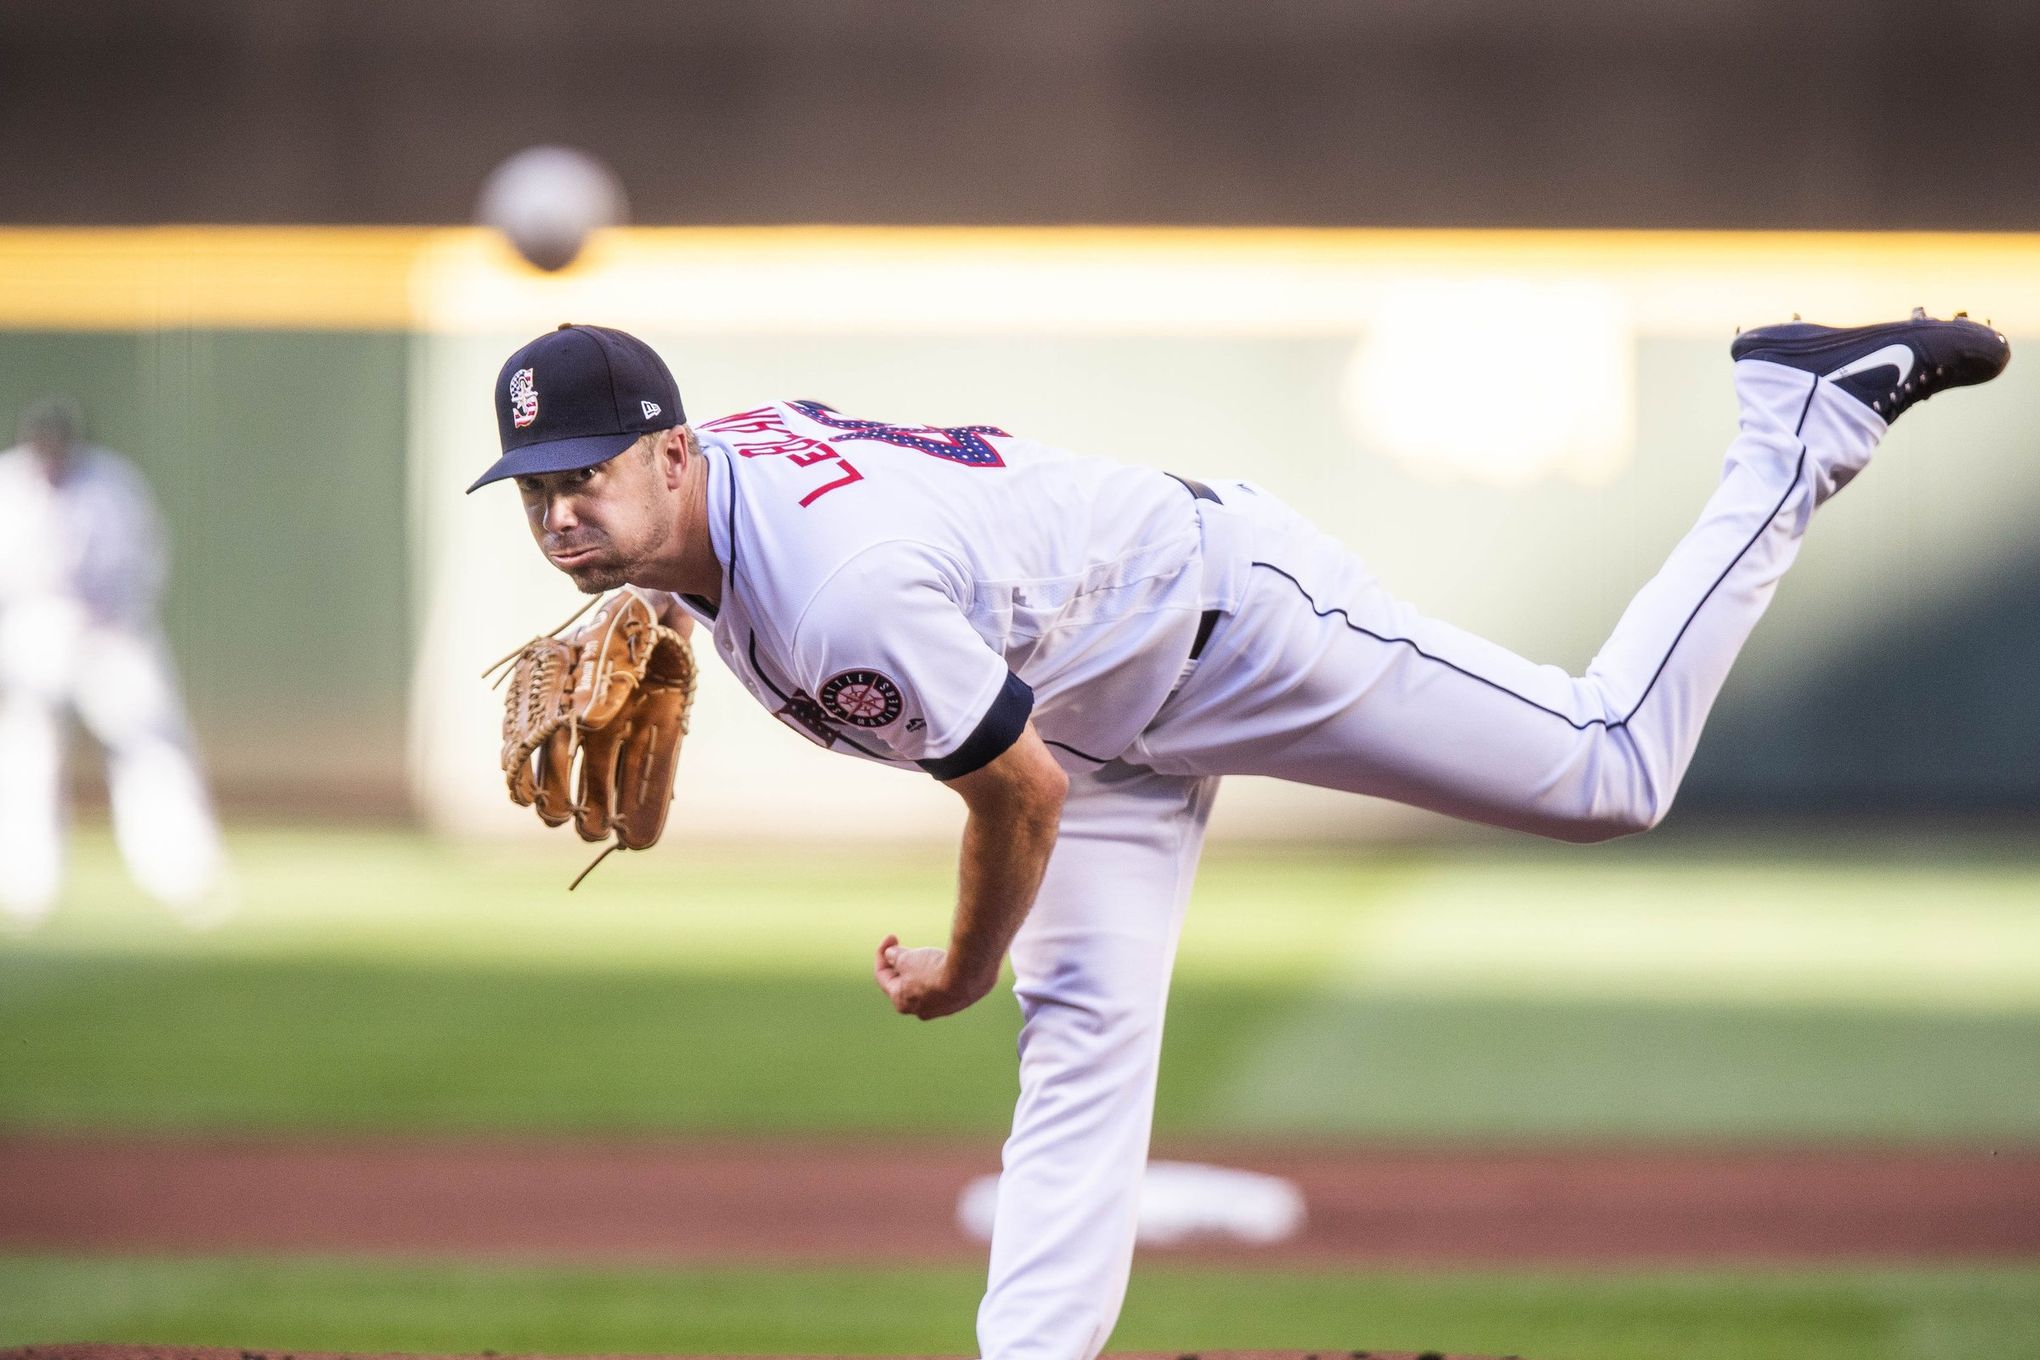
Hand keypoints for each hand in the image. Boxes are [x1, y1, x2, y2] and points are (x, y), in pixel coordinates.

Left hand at [874, 933, 995, 1020]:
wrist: (969, 974)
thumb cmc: (933, 968)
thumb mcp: (907, 958)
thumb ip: (896, 957)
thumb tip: (891, 955)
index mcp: (901, 1001)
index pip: (883, 977)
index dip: (882, 954)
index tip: (892, 937)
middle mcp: (921, 1010)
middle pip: (905, 984)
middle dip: (903, 964)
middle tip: (906, 947)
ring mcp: (944, 1008)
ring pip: (927, 986)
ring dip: (924, 969)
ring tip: (928, 953)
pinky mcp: (963, 1000)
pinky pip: (947, 985)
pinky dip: (943, 972)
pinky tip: (947, 960)